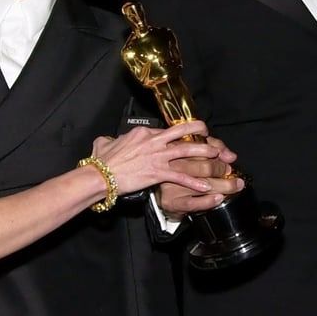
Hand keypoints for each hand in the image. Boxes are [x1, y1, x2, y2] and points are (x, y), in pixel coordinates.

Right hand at [91, 121, 217, 196]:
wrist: (99, 176)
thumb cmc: (101, 162)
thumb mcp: (105, 143)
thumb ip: (111, 140)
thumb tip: (109, 140)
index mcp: (143, 132)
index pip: (167, 130)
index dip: (180, 133)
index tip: (188, 137)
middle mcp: (153, 141)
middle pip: (183, 132)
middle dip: (200, 132)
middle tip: (211, 136)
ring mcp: (157, 156)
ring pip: (187, 151)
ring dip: (204, 153)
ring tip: (217, 156)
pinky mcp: (157, 173)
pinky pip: (181, 176)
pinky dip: (194, 182)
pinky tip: (205, 185)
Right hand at [159, 135, 242, 216]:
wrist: (158, 193)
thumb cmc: (180, 170)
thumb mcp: (195, 151)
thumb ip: (215, 148)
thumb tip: (230, 156)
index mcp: (177, 150)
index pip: (200, 148)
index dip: (218, 152)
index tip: (227, 159)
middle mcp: (173, 166)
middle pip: (204, 166)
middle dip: (221, 169)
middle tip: (230, 172)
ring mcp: (172, 184)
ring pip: (203, 184)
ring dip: (224, 185)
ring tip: (235, 185)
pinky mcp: (171, 201)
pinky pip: (193, 202)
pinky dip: (209, 201)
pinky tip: (219, 198)